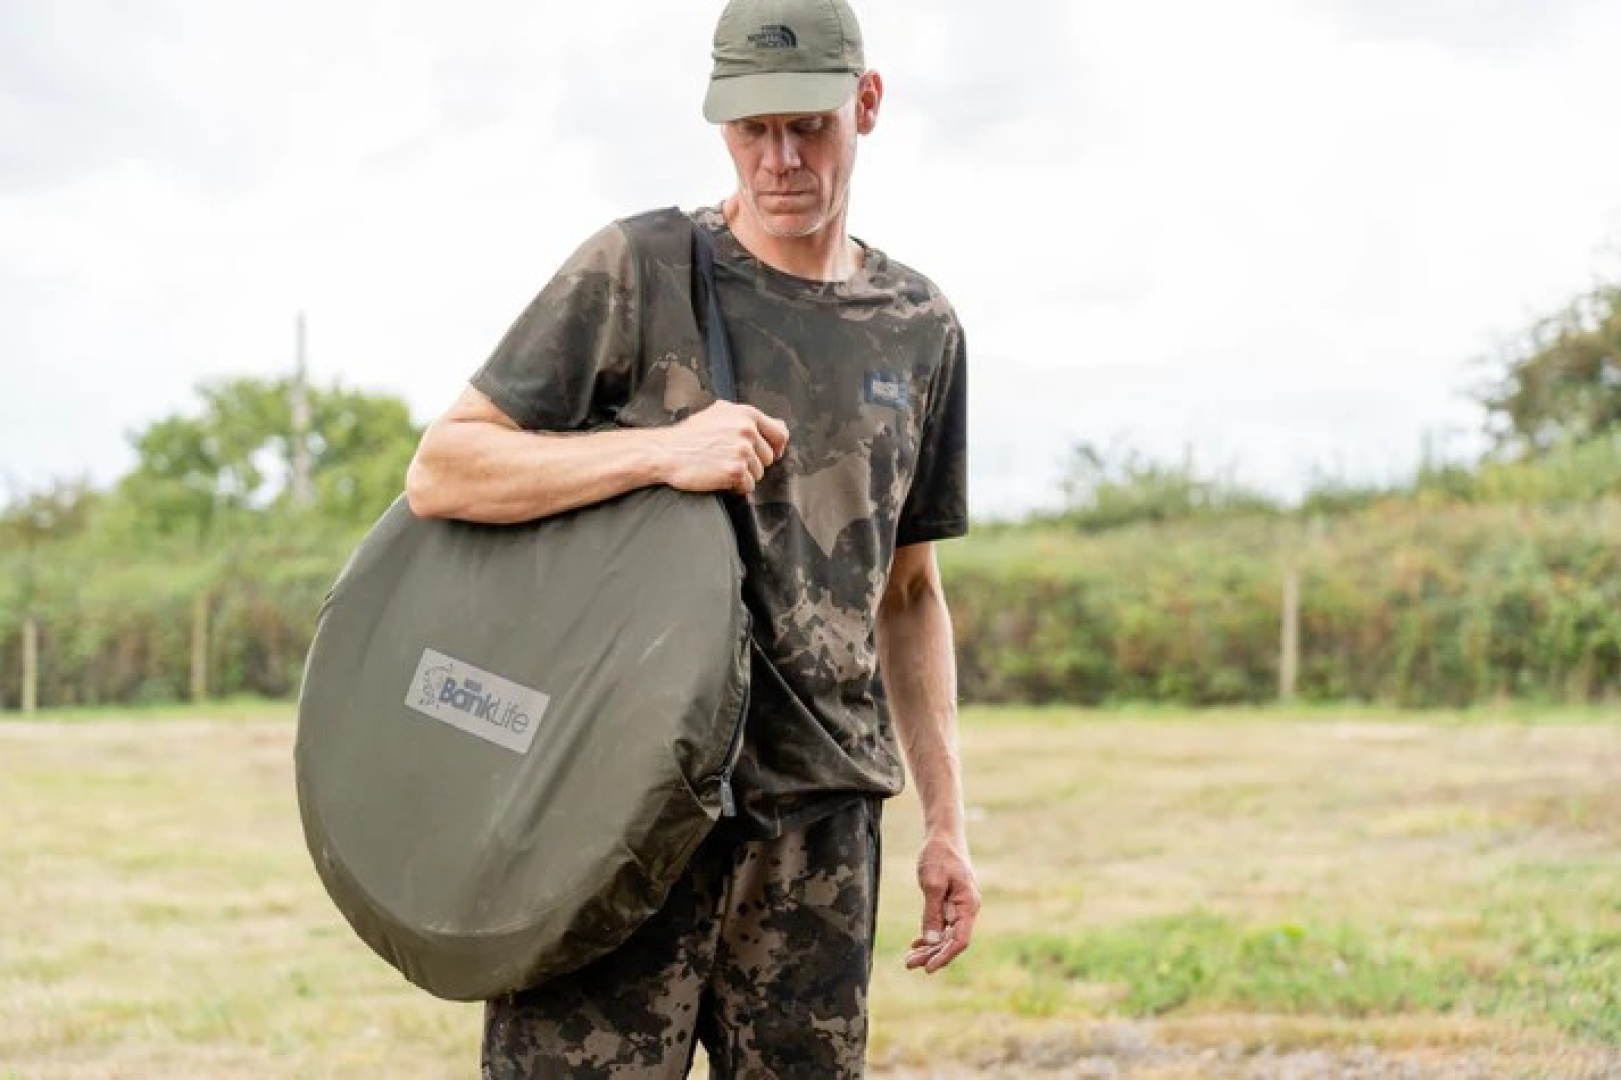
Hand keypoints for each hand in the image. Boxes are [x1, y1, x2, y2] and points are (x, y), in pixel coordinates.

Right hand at [656, 402, 789, 495]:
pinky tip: (718, 477)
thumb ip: (748, 419)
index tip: (765, 454)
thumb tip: (780, 426)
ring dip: (742, 476)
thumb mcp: (719, 414)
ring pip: (759, 474)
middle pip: (769, 458)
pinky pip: (748, 487)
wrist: (664, 452)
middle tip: (727, 460)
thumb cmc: (689, 436)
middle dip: (752, 463)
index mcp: (746, 414)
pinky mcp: (736, 470)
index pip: (780, 434)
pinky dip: (735, 488)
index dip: (775, 447)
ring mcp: (743, 450)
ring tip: (719, 467)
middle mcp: (748, 430)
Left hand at [905, 833, 979, 973]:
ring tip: (909, 960)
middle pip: (951, 941)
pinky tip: (916, 944)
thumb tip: (931, 941)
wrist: (943, 835)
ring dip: (929, 948)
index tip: (927, 968)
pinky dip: (930, 935)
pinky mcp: (951, 902)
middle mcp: (967, 908)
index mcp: (968, 905)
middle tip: (909, 965)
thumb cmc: (939, 855)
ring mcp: (960, 906)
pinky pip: (942, 924)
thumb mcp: (932, 883)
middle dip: (931, 955)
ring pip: (945, 934)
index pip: (959, 940)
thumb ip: (932, 912)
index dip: (944, 956)